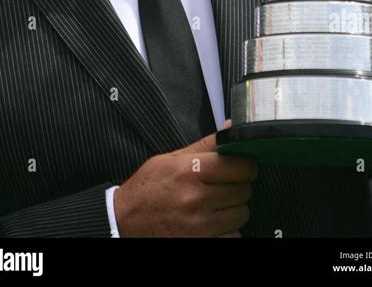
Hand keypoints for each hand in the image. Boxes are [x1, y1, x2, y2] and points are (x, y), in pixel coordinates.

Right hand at [114, 129, 256, 236]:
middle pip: (243, 190)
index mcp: (189, 171)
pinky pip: (233, 236)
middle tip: (227, 184)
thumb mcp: (173, 158)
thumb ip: (207, 144)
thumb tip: (231, 127)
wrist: (124, 221)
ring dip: (235, 208)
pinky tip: (215, 221)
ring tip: (219, 203)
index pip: (239, 166)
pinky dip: (228, 230)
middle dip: (240, 185)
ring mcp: (199, 226)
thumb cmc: (149, 187)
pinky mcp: (201, 244)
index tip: (244, 165)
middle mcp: (195, 199)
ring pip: (242, 214)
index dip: (247, 164)